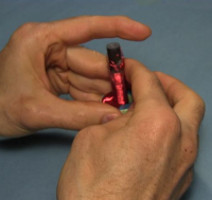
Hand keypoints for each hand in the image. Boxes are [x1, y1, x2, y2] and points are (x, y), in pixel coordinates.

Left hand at [0, 16, 150, 136]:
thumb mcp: (36, 110)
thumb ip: (77, 115)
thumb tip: (113, 117)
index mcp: (42, 40)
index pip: (87, 28)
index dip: (118, 28)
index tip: (143, 32)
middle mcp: (51, 49)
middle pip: (91, 62)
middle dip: (111, 79)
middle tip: (131, 95)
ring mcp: (55, 65)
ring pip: (89, 77)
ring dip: (104, 93)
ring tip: (121, 106)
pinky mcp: (57, 80)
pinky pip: (81, 88)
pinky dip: (93, 99)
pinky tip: (104, 109)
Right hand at [57, 60, 204, 199]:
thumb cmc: (89, 184)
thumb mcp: (92, 137)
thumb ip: (113, 118)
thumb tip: (123, 114)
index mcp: (156, 123)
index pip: (149, 82)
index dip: (136, 69)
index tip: (128, 66)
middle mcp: (181, 140)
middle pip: (187, 98)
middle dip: (168, 83)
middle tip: (150, 81)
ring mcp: (186, 163)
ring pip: (190, 122)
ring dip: (171, 106)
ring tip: (148, 107)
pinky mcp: (182, 179)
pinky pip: (183, 143)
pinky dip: (170, 130)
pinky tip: (149, 135)